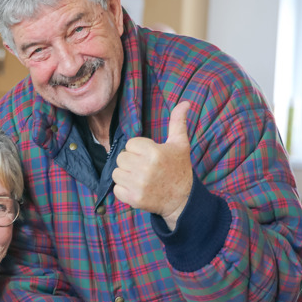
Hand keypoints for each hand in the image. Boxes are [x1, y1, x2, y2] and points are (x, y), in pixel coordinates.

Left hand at [112, 100, 193, 227]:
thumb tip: (185, 102)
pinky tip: (136, 189)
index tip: (149, 156)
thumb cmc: (179, 168)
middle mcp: (146, 169)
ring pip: (116, 173)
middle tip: (143, 167)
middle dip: (130, 162)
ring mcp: (139, 185)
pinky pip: (116, 189)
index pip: (130, 144)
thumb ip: (178, 122)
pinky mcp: (134, 199)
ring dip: (125, 175)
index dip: (138, 149)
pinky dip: (124, 190)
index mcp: (155, 152)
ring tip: (139, 178)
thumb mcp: (180, 144)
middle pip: (121, 158)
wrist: (182, 199)